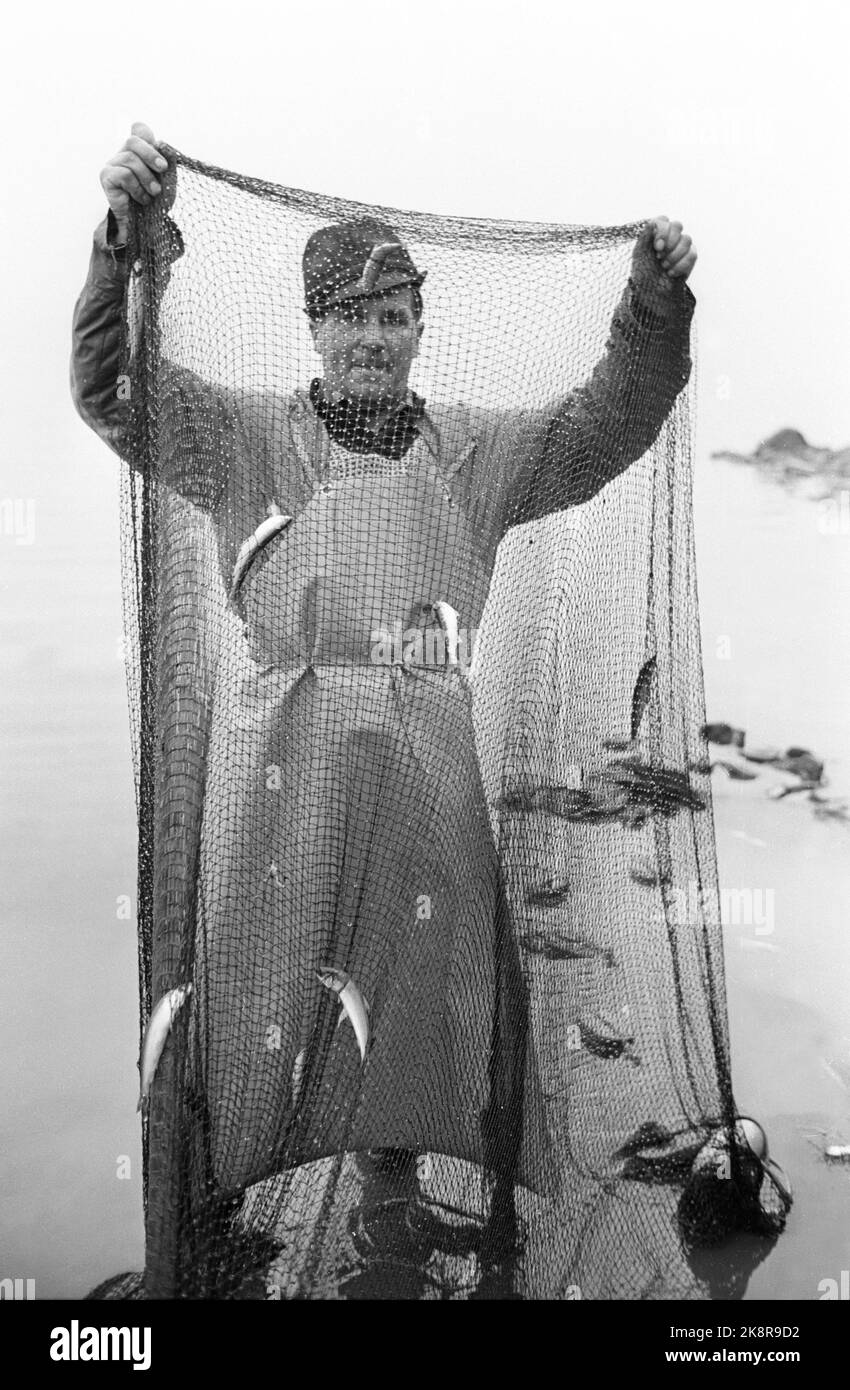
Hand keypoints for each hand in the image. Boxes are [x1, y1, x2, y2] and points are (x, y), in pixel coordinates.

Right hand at [100, 122, 167, 243]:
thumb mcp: (166, 179)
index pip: (139, 129)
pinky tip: (141, 198)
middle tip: (163, 169)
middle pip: (133, 141)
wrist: (145, 223)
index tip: (159, 152)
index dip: (148, 137)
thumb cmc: (155, 199)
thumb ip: (166, 161)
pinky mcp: (106, 176)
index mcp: (138, 151)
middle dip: (151, 155)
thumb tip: (162, 144)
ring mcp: (112, 163)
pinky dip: (137, 188)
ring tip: (154, 192)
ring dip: (147, 178)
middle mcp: (123, 153)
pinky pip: (125, 175)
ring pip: (131, 160)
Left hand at [630, 216, 696, 303]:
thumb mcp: (639, 255)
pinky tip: (671, 273)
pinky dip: (681, 265)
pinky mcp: (690, 257)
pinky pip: (692, 254)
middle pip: (677, 225)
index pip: (663, 220)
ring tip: (664, 266)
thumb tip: (652, 223)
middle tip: (660, 257)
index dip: (663, 231)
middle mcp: (670, 237)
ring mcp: (681, 246)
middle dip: (670, 242)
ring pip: (687, 239)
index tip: (657, 247)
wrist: (651, 293)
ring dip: (674, 255)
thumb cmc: (643, 273)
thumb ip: (645, 237)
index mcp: (656, 233)